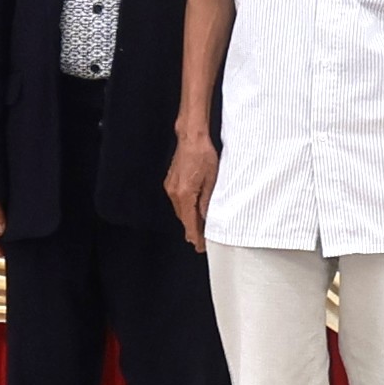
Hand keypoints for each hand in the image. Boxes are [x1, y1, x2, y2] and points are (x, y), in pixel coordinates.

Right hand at [161, 132, 220, 248]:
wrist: (191, 138)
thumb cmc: (203, 154)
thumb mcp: (212, 180)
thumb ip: (208, 201)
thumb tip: (207, 218)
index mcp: (185, 194)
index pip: (189, 222)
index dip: (195, 236)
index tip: (200, 246)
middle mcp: (174, 193)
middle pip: (183, 218)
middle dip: (193, 230)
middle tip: (202, 242)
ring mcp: (171, 187)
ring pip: (180, 211)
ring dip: (189, 220)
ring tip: (199, 229)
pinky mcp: (171, 182)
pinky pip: (178, 201)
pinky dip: (186, 209)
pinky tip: (193, 211)